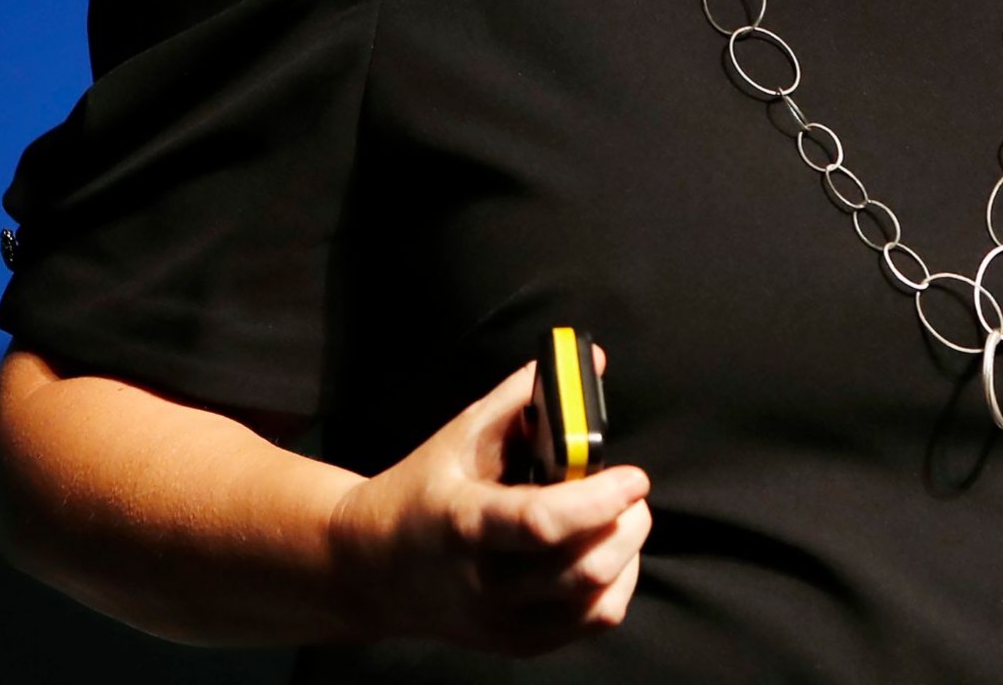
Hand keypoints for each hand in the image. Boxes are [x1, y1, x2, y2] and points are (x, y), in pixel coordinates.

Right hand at [325, 347, 651, 655]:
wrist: (369, 568)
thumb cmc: (421, 489)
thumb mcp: (462, 434)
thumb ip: (524, 395)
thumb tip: (589, 360)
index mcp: (466, 522)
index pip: (542, 523)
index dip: (598, 500)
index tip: (633, 476)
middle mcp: (484, 583)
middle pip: (582, 569)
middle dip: (627, 523)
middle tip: (631, 491)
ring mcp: (499, 622)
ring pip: (594, 602)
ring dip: (627, 553)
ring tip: (622, 519)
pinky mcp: (513, 642)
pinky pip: (588, 624)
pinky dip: (615, 588)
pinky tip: (607, 554)